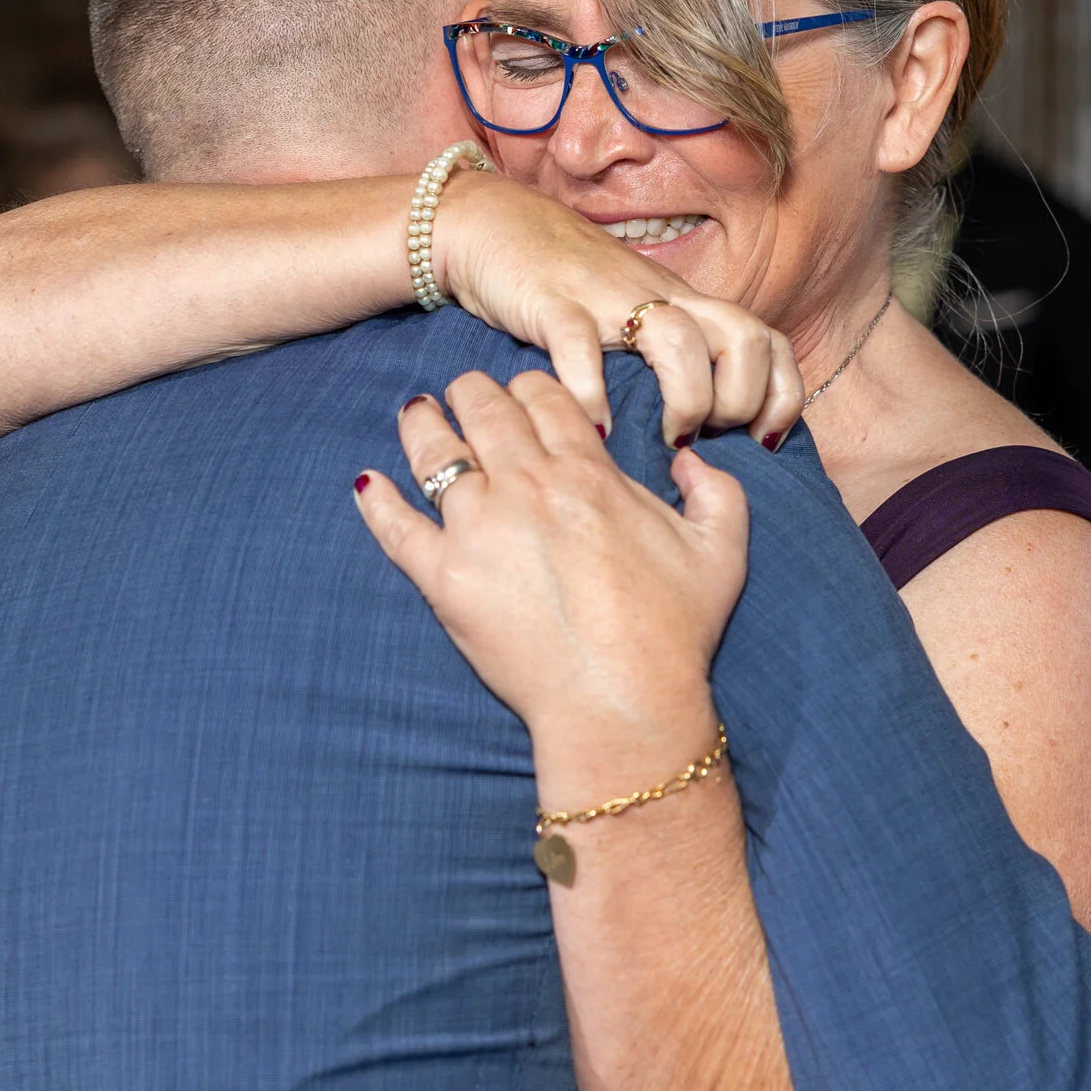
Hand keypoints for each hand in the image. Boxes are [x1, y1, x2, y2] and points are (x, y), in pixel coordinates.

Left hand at [351, 371, 746, 748]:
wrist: (622, 703)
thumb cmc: (674, 633)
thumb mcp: (722, 552)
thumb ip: (717, 490)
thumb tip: (687, 456)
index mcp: (587, 471)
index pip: (544, 396)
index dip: (530, 387)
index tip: (521, 395)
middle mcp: (527, 486)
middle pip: (484, 408)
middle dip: (472, 392)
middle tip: (463, 394)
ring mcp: (479, 528)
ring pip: (435, 450)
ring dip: (423, 424)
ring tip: (415, 414)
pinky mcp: (444, 578)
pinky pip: (396, 525)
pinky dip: (377, 500)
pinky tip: (367, 483)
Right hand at [433, 174, 803, 451]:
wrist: (490, 222)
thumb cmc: (564, 286)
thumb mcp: (629, 318)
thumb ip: (663, 362)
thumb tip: (694, 436)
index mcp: (684, 303)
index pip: (767, 340)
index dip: (781, 395)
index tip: (762, 444)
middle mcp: (660, 296)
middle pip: (743, 337)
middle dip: (740, 400)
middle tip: (703, 439)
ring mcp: (608, 295)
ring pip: (679, 339)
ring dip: (686, 400)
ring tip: (663, 440)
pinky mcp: (552, 300)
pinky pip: (580, 345)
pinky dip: (592, 392)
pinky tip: (594, 427)